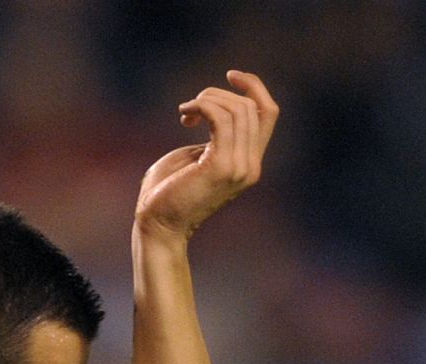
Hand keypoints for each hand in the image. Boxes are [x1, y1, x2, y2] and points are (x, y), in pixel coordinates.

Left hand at [135, 70, 278, 241]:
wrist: (157, 225)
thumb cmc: (167, 192)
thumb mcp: (196, 156)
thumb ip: (213, 135)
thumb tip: (216, 109)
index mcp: (248, 162)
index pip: (268, 113)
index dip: (254, 87)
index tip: (230, 76)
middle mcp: (250, 166)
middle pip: (252, 107)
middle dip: (218, 95)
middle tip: (190, 109)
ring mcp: (239, 168)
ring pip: (238, 110)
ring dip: (208, 99)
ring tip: (186, 112)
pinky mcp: (221, 167)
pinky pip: (220, 118)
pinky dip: (202, 106)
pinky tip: (185, 114)